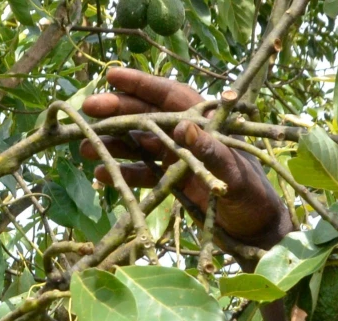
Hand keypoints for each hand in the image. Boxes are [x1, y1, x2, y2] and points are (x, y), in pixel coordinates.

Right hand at [81, 67, 291, 248]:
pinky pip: (141, 172)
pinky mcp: (170, 180)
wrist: (254, 228)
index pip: (168, 94)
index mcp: (205, 122)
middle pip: (146, 116)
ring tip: (82, 146)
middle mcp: (187, 135)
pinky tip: (99, 173)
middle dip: (116, 111)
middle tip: (86, 109)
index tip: (111, 75)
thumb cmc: (251, 195)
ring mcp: (176, 157)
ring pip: (138, 143)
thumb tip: (182, 128)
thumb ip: (209, 150)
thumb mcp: (233, 172)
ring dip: (112, 143)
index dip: (140, 83)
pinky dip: (122, 172)